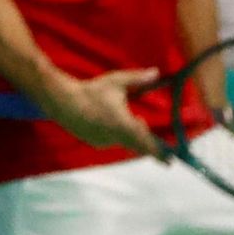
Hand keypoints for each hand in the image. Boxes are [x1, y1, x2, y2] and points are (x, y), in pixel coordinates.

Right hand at [39, 68, 168, 159]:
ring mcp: (104, 142)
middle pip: (138, 146)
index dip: (161, 154)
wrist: (63, 101)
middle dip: (148, 143)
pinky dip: (116, 134)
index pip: (148, 144)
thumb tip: (156, 72)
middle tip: (153, 139)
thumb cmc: (92, 91)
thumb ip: (138, 79)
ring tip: (133, 120)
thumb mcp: (117, 82)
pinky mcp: (94, 142)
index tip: (171, 162)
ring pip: (124, 141)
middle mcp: (116, 138)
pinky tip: (108, 121)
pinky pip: (111, 141)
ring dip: (131, 135)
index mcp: (125, 125)